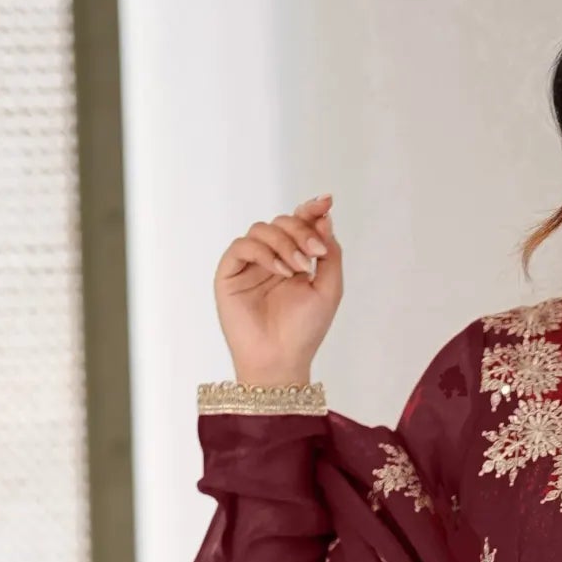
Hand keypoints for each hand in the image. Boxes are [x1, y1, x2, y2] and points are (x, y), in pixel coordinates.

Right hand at [214, 194, 342, 386]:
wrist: (281, 359)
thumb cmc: (305, 331)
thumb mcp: (330, 289)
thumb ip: (331, 253)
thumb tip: (324, 217)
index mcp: (294, 259)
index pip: (300, 224)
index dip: (311, 210)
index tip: (326, 202)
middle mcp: (271, 258)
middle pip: (282, 221)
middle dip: (301, 231)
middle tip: (315, 253)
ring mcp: (249, 265)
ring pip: (262, 229)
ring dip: (285, 242)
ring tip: (299, 268)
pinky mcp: (230, 273)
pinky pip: (243, 246)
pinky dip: (264, 252)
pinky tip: (281, 271)